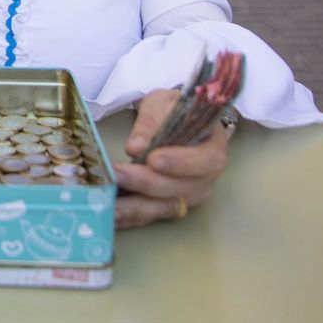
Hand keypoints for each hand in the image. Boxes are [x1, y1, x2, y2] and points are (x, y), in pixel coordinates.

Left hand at [112, 88, 228, 228]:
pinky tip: (109, 214)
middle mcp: (205, 177)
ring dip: (136, 206)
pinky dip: (129, 217)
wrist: (168, 120)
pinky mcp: (169, 206)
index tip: (153, 158)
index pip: (206, 160)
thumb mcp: (161, 104)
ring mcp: (188, 195)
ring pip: (165, 207)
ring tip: (108, 200)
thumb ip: (151, 123)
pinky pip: (150, 216)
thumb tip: (137, 147)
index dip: (181, 163)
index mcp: (213, 147)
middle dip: (148, 183)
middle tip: (119, 173)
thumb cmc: (170, 110)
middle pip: (182, 188)